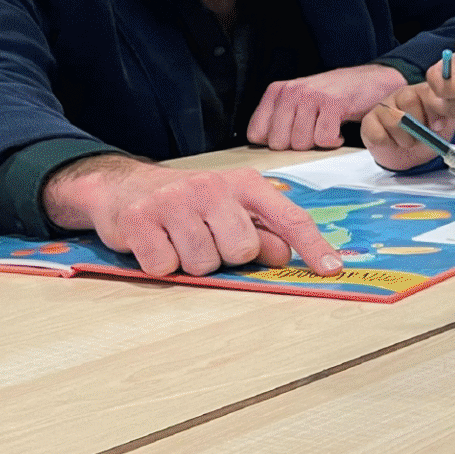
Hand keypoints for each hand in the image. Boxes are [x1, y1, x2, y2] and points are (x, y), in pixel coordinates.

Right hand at [43, 155, 342, 276]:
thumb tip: (284, 256)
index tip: (331, 269)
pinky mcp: (139, 220)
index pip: (288, 218)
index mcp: (245, 184)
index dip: (312, 246)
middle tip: (208, 241)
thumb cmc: (190, 204)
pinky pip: (165, 268)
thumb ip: (264, 231)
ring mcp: (174, 201)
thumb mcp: (232, 209)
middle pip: (242, 251)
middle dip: (227, 257)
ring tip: (180, 241)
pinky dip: (161, 265)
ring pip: (203, 263)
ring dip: (192, 263)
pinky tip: (156, 244)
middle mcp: (212, 187)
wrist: (123, 186)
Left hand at [246, 63, 406, 149]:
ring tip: (327, 129)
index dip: (276, 142)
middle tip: (314, 132)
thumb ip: (279, 119)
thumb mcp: (299, 101)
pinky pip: (323, 139)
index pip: (256, 134)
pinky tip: (338, 132)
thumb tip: (263, 147)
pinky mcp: (333, 104)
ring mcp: (311, 96)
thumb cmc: (334, 97)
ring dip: (317, 143)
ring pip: (300, 143)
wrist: (373, 81)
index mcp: (277, 91)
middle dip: (297, 145)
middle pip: (278, 143)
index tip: (293, 136)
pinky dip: (334, 142)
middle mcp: (291, 91)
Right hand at [361, 85, 454, 170]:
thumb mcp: (443, 126)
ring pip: (392, 118)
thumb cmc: (428, 136)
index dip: (433, 109)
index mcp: (424, 92)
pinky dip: (386, 142)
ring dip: (403, 137)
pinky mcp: (369, 121)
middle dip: (417, 125)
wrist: (410, 154)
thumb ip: (446, 117)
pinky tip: (391, 143)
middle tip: (420, 137)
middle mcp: (403, 94)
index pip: (428, 91)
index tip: (438, 127)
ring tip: (407, 142)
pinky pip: (376, 132)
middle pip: (408, 100)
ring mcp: (384, 105)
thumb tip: (442, 119)